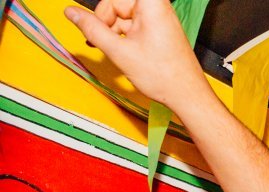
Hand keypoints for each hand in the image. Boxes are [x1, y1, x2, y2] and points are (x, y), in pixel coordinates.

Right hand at [66, 0, 209, 109]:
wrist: (188, 96)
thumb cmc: (164, 76)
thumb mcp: (119, 51)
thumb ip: (91, 29)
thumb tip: (70, 12)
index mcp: (151, 4)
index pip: (113, 0)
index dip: (102, 14)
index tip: (93, 27)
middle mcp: (157, 8)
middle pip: (117, 6)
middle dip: (106, 24)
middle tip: (100, 44)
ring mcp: (159, 20)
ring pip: (123, 19)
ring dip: (114, 34)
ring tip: (115, 53)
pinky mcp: (159, 32)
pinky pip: (134, 28)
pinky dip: (124, 39)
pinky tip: (122, 55)